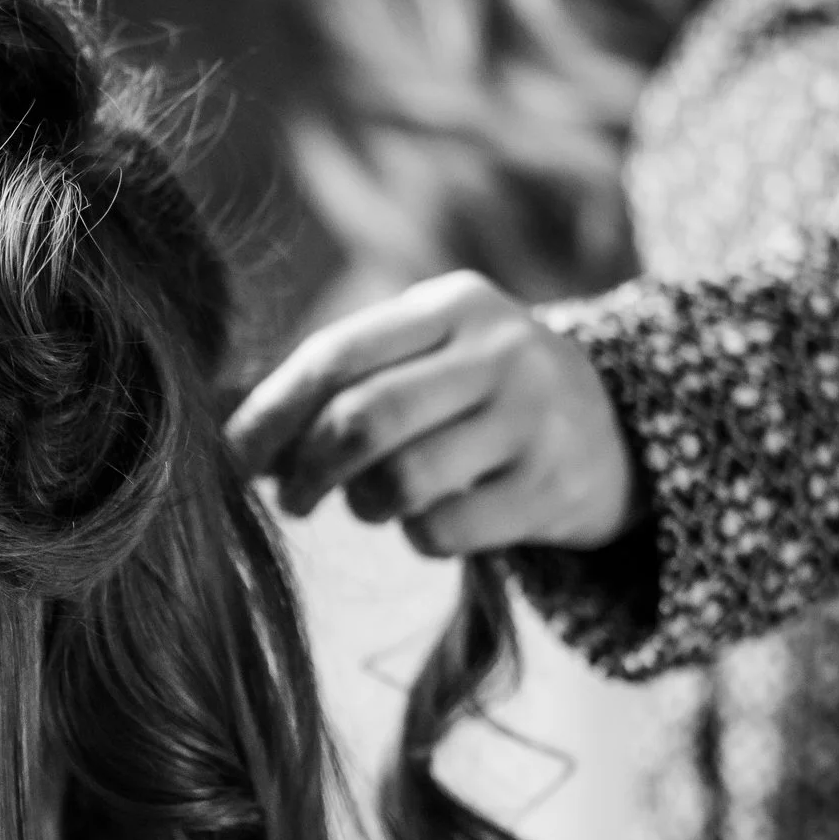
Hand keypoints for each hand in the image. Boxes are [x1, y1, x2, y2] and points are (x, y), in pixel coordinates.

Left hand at [225, 270, 641, 555]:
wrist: (614, 430)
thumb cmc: (479, 394)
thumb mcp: (427, 357)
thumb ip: (340, 380)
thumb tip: (224, 428)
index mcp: (451, 304)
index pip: (336, 355)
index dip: (270, 414)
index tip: (229, 458)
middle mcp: (499, 350)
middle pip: (362, 420)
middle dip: (307, 470)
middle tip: (292, 498)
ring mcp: (533, 417)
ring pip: (401, 481)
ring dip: (365, 505)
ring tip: (371, 502)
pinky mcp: (552, 485)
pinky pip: (445, 529)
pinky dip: (418, 535)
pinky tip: (431, 518)